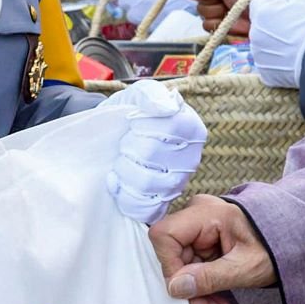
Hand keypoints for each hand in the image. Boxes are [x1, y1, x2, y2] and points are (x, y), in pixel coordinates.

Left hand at [109, 80, 206, 223]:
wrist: (113, 137)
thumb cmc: (130, 114)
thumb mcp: (138, 94)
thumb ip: (152, 95)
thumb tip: (167, 107)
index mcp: (192, 129)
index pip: (169, 128)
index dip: (142, 125)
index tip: (133, 122)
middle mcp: (190, 159)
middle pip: (152, 155)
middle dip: (128, 147)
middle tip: (124, 142)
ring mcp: (177, 185)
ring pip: (147, 184)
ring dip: (124, 170)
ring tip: (121, 161)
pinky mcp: (160, 205)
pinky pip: (144, 210)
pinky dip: (124, 197)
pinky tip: (116, 182)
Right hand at [150, 196, 275, 303]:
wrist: (297, 241)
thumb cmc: (279, 246)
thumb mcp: (247, 267)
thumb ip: (211, 277)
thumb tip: (176, 287)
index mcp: (208, 212)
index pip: (165, 235)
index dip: (169, 266)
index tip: (187, 291)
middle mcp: (199, 216)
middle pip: (173, 255)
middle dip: (189, 289)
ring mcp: (201, 230)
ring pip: (182, 267)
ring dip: (199, 295)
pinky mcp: (205, 244)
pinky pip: (194, 269)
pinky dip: (205, 289)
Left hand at [245, 0, 304, 89]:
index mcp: (260, 12)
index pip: (258, 4)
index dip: (272, 6)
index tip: (286, 12)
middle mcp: (254, 34)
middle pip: (259, 26)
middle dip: (271, 26)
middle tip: (292, 30)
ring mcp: (258, 55)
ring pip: (263, 45)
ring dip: (273, 44)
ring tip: (294, 46)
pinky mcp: (264, 73)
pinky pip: (268, 63)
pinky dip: (277, 62)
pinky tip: (292, 60)